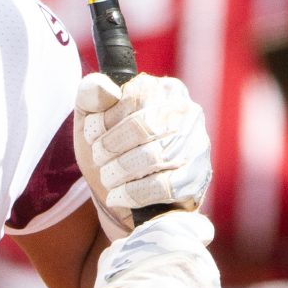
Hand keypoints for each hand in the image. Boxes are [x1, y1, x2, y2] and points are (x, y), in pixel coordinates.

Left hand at [73, 71, 211, 234]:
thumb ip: (90, 96)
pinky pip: (164, 186)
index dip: (106, 121)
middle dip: (110, 148)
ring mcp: (197, 145)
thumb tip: (102, 87)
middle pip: (144, 127)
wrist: (124, 200)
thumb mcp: (91, 120)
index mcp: (164, 90)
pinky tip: (118, 196)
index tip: (93, 137)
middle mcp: (187, 113)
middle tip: (99, 159)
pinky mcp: (198, 177)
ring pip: (154, 156)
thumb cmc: (111, 152)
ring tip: (108, 178)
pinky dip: (132, 194)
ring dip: (118, 172)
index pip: (136, 96)